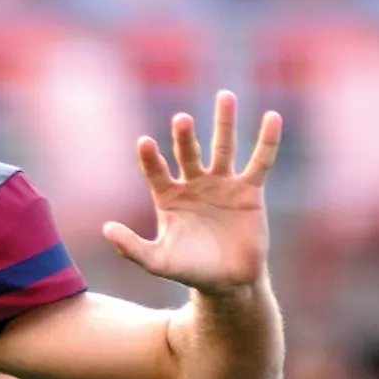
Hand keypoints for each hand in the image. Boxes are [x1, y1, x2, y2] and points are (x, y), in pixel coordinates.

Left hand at [103, 90, 281, 296]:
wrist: (228, 282)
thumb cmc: (189, 270)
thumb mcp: (156, 261)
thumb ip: (131, 247)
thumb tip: (106, 229)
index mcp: (167, 196)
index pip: (156, 171)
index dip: (151, 158)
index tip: (144, 142)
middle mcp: (193, 184)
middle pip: (188, 153)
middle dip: (185, 137)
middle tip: (181, 120)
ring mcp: (222, 184)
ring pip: (223, 148)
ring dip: (224, 123)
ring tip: (225, 96)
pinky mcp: (249, 190)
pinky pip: (260, 162)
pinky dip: (267, 141)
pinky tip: (272, 117)